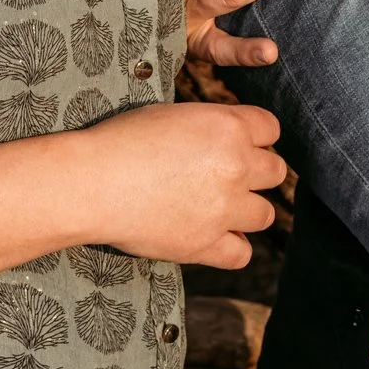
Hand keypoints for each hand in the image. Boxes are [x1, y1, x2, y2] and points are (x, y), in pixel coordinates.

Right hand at [80, 100, 288, 267]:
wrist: (93, 182)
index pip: (271, 128)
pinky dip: (231, 247)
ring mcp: (225, 208)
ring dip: (246, 210)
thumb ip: (212, 126)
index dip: (256, 135)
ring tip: (218, 206)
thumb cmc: (123, 141)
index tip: (239, 143)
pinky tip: (212, 236)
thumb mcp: (174, 115)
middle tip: (228, 175)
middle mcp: (236, 165)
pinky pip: (242, 254)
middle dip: (256, 172)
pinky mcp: (207, 244)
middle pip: (275, 171)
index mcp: (228, 126)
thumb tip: (230, 137)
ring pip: (266, 214)